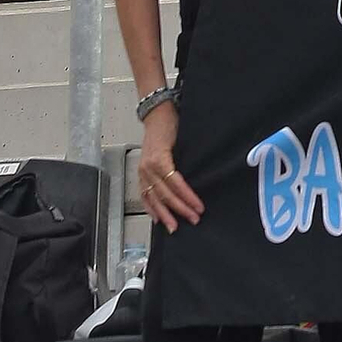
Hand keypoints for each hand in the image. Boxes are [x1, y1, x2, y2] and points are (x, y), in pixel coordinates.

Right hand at [137, 103, 202, 233]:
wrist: (157, 115)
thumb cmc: (171, 125)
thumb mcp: (182, 140)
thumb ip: (187, 160)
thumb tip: (201, 179)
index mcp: (159, 159)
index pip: (176, 183)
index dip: (188, 197)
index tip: (199, 207)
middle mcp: (148, 167)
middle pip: (165, 194)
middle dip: (180, 208)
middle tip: (193, 219)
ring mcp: (142, 172)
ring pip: (153, 198)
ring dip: (165, 214)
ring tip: (174, 227)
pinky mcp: (140, 174)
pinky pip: (144, 195)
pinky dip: (150, 208)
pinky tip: (157, 218)